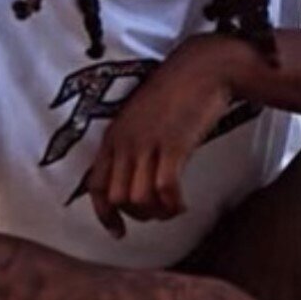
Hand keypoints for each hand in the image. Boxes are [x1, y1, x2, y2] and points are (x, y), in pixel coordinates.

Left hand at [86, 35, 244, 237]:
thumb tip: (138, 178)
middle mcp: (125, 141)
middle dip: (139, 215)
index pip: (96, 185)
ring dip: (158, 212)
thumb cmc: (178, 90)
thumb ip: (134, 143)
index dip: (104, 214)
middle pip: (118, 198)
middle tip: (160, 213)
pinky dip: (174, 205)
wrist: (203, 67)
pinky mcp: (172, 145)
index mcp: (114, 135)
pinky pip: (165, 190)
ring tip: (173, 208)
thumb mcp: (143, 117)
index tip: (119, 232)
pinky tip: (185, 204)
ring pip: (139, 199)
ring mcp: (147, 143)